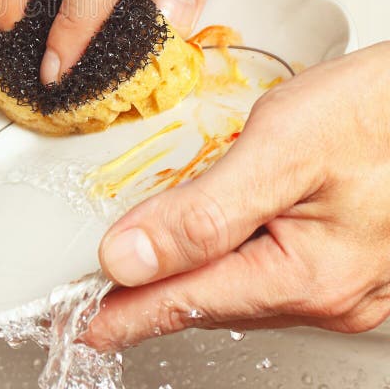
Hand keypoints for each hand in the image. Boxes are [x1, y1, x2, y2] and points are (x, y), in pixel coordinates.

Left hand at [84, 44, 389, 348]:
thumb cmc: (377, 114)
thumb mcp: (280, 150)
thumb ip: (203, 211)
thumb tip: (128, 256)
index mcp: (307, 275)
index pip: (187, 302)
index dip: (128, 314)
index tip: (83, 329)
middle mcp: (329, 293)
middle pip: (212, 299)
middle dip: (152, 293)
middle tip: (100, 291)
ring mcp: (346, 282)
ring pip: (240, 286)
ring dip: (189, 276)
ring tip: (143, 268)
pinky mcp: (350, 259)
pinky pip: (270, 271)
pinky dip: (227, 259)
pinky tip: (210, 243)